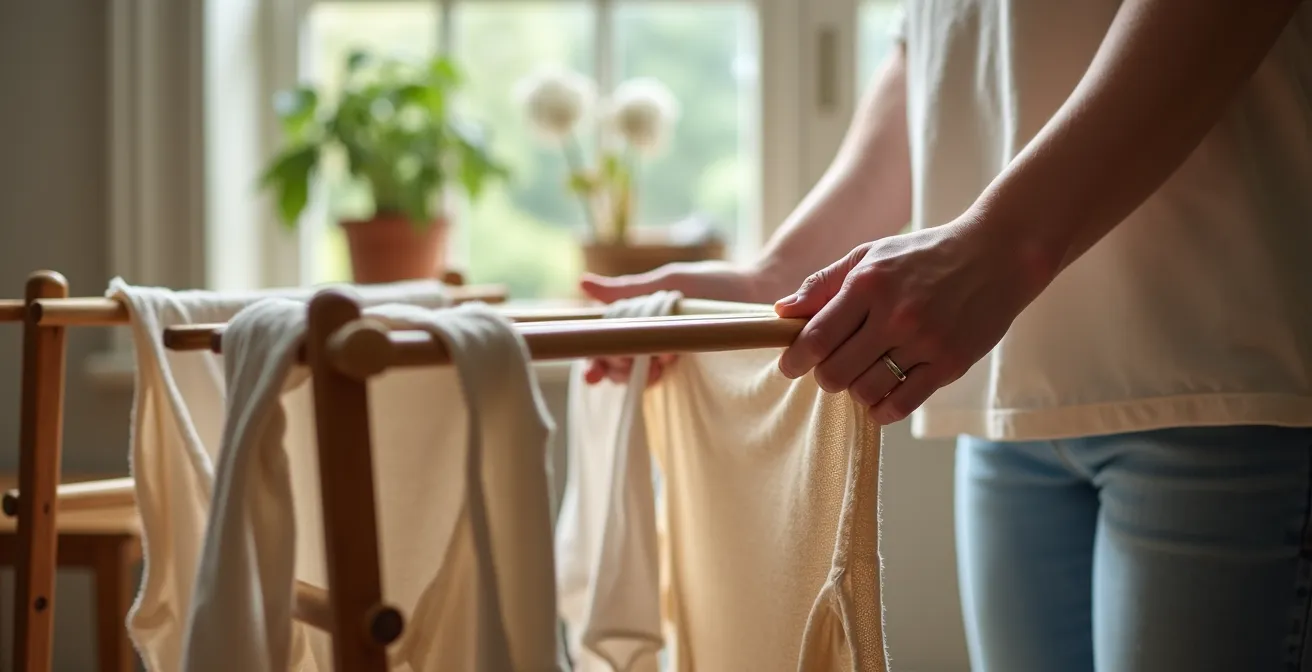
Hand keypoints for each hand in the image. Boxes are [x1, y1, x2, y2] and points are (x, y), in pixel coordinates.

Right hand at [580, 260, 784, 384]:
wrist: (764, 293)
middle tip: (629, 359)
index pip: (606, 341)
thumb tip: (583, 284)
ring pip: (634, 374)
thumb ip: (629, 290)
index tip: (591, 372)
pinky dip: (652, 377)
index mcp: (644, 317)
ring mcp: (670, 356)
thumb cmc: (719, 283)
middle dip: (614, 364)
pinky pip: (660, 383)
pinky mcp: (693, 373)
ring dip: (633, 371)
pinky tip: (662, 368)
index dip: (594, 358)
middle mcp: (653, 338)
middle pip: (614, 361)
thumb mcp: (671, 281)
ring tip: (654, 359)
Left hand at [774, 218, 1053, 423]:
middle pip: (834, 373)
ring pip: (865, 391)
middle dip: (824, 376)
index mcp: (869, 284)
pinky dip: (881, 409)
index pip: (815, 338)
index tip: (790, 365)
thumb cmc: (925, 254)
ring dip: (854, 390)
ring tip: (860, 374)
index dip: (794, 359)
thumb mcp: (871, 255)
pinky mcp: (950, 364)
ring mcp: (925, 342)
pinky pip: (902, 404)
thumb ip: (824, 283)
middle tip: (830, 368)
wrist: (998, 254)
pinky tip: (878, 398)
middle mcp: (895, 315)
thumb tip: (782, 311)